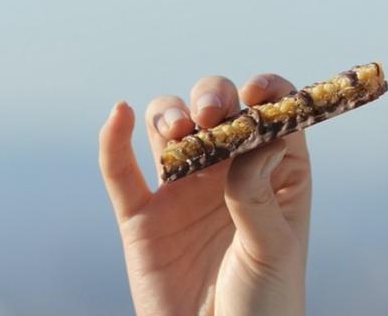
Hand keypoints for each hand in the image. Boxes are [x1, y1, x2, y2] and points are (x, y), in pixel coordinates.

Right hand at [97, 73, 311, 315]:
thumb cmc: (263, 307)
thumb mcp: (271, 248)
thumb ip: (257, 193)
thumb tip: (257, 134)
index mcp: (274, 175)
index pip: (273, 114)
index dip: (265, 92)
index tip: (257, 94)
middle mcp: (228, 173)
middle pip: (216, 110)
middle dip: (212, 98)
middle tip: (210, 116)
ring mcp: (182, 191)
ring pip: (169, 129)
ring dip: (170, 114)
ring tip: (179, 131)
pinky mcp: (141, 218)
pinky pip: (120, 172)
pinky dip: (113, 140)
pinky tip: (118, 114)